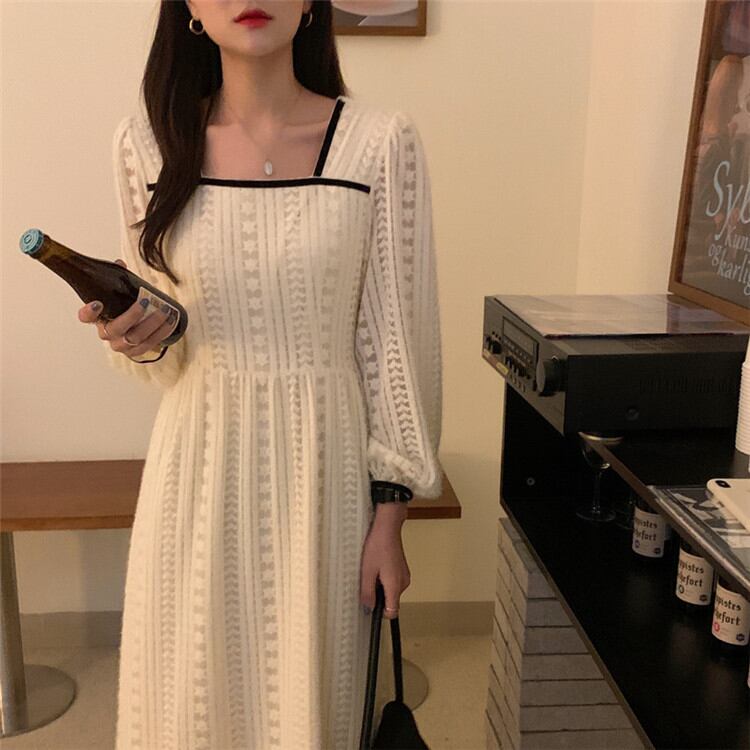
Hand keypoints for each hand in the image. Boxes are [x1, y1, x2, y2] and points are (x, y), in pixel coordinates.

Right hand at [77, 259, 176, 359]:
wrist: (137, 326)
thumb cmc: (125, 306)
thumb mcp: (120, 291)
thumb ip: (119, 277)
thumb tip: (120, 263)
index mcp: (98, 318)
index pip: (86, 317)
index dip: (89, 312)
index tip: (97, 304)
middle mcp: (106, 334)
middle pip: (116, 328)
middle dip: (132, 315)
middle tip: (145, 302)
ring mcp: (120, 345)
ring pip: (134, 338)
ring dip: (152, 324)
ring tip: (165, 311)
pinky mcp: (134, 352)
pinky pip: (148, 345)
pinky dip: (161, 333)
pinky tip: (170, 323)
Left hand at [360, 505, 409, 619]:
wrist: (388, 526)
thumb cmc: (377, 546)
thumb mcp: (367, 571)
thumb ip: (367, 592)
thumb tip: (368, 608)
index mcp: (395, 586)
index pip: (392, 612)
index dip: (381, 613)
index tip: (371, 607)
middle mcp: (403, 582)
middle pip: (390, 600)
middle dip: (378, 595)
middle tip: (367, 580)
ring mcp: (404, 574)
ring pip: (391, 590)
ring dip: (381, 585)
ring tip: (372, 569)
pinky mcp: (402, 568)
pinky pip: (393, 580)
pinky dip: (384, 577)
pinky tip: (377, 564)